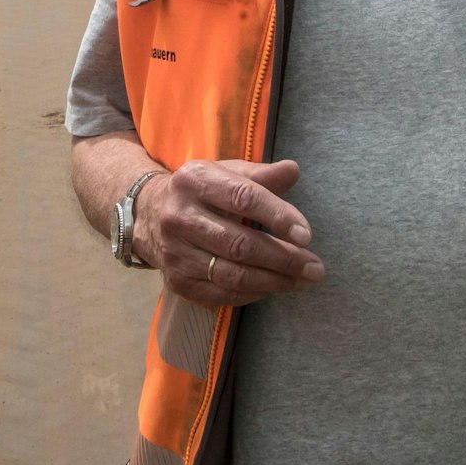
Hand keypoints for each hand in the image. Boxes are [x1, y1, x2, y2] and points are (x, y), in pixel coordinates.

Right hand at [133, 159, 324, 307]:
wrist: (150, 214)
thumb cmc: (202, 192)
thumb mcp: (227, 173)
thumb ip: (261, 175)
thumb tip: (294, 170)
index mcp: (195, 180)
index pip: (243, 198)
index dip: (277, 216)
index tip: (306, 235)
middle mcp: (180, 216)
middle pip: (239, 244)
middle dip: (283, 258)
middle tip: (315, 267)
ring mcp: (175, 252)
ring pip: (232, 275)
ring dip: (274, 281)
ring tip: (303, 280)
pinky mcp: (176, 280)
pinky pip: (221, 294)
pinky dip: (252, 294)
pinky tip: (274, 287)